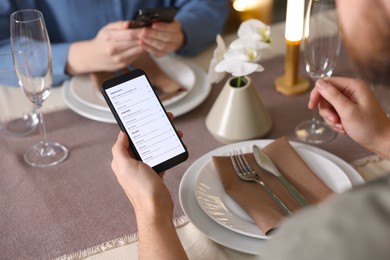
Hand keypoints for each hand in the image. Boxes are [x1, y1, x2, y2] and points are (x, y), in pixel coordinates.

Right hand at [66, 21, 143, 74]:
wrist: (93, 57)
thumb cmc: (102, 41)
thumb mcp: (106, 29)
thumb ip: (119, 25)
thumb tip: (130, 23)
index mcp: (109, 37)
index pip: (129, 34)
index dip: (140, 31)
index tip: (146, 29)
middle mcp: (113, 49)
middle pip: (134, 42)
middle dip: (144, 38)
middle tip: (150, 34)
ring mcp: (118, 58)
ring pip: (136, 51)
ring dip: (143, 45)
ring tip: (147, 40)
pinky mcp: (122, 65)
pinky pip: (135, 57)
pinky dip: (139, 52)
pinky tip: (141, 47)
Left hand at [111, 114, 187, 258]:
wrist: (156, 209)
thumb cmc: (141, 189)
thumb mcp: (126, 166)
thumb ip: (120, 149)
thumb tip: (121, 135)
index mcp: (122, 161)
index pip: (127, 139)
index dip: (135, 127)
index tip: (143, 117)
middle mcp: (132, 165)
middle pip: (142, 142)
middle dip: (152, 130)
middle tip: (164, 120)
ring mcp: (144, 170)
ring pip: (153, 149)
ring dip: (162, 139)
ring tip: (174, 132)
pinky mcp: (155, 174)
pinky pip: (161, 159)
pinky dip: (167, 152)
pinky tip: (174, 146)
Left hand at [138, 20, 184, 56]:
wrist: (168, 36)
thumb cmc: (162, 25)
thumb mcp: (162, 20)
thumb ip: (156, 20)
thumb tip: (146, 21)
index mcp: (176, 27)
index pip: (171, 27)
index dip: (162, 26)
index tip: (153, 24)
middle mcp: (176, 38)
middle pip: (167, 37)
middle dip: (154, 34)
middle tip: (143, 31)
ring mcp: (171, 47)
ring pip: (162, 46)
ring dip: (150, 42)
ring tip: (141, 38)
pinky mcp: (165, 53)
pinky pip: (157, 52)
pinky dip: (149, 48)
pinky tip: (141, 44)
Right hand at [308, 77, 389, 157]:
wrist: (381, 141)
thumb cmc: (369, 127)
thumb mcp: (347, 111)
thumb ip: (332, 96)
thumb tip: (319, 83)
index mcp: (354, 86)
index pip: (327, 82)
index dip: (317, 93)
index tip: (311, 106)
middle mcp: (352, 90)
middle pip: (326, 95)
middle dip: (327, 110)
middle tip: (334, 120)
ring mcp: (350, 100)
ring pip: (329, 106)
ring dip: (331, 118)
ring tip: (341, 126)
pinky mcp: (349, 109)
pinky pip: (334, 112)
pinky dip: (335, 122)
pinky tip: (343, 128)